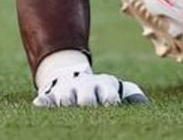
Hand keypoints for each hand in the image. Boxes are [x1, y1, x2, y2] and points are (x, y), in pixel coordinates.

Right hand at [33, 67, 147, 106]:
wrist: (70, 74)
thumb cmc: (101, 89)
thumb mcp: (116, 88)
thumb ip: (132, 95)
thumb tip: (143, 105)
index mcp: (103, 86)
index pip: (108, 95)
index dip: (110, 100)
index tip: (111, 105)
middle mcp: (83, 86)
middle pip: (86, 99)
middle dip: (88, 104)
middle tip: (90, 108)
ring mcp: (66, 90)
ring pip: (65, 98)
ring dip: (67, 103)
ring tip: (70, 108)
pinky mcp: (50, 95)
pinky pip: (45, 99)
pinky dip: (43, 103)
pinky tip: (39, 106)